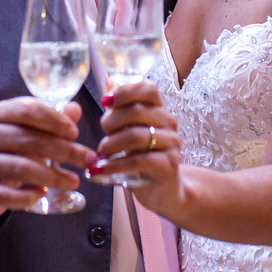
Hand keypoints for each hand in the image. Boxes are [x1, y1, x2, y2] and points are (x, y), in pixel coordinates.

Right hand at [0, 97, 95, 219]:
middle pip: (29, 140)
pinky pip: (3, 194)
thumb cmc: (7, 150)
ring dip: (52, 176)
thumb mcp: (26, 131)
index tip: (75, 133)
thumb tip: (75, 109)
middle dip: (64, 150)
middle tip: (88, 159)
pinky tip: (42, 195)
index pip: (28, 109)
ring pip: (20, 168)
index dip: (55, 120)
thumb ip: (50, 121)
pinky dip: (26, 197)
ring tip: (74, 181)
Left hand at [92, 81, 181, 213]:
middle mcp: (169, 123)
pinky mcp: (168, 166)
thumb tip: (109, 82)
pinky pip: (137, 160)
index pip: (147, 88)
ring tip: (101, 153)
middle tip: (103, 135)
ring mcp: (171, 144)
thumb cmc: (143, 156)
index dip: (124, 91)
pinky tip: (100, 169)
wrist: (164, 190)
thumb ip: (121, 109)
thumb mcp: (131, 131)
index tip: (105, 102)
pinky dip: (114, 165)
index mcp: (159, 109)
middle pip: (136, 111)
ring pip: (136, 136)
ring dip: (111, 144)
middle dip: (111, 122)